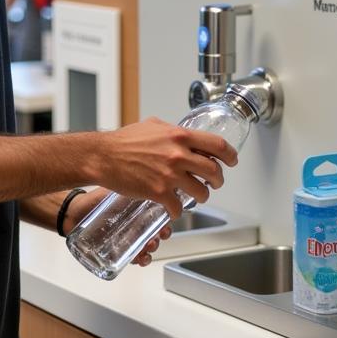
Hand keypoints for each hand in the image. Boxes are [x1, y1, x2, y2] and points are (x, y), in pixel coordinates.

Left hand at [62, 188, 171, 265]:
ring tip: (149, 246)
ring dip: (153, 248)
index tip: (168, 221)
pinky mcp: (117, 249)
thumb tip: (147, 177)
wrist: (74, 211)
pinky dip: (141, 259)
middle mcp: (135, 223)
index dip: (166, 219)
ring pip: (147, 245)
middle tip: (160, 235)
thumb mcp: (116, 189)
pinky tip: (141, 258)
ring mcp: (127, 237)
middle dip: (162, 235)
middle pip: (156, 231)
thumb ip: (130, 183)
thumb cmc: (95, 199)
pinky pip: (133, 256)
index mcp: (138, 208)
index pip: (158, 215)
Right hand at [92, 117, 237, 219]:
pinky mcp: (158, 192)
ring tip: (197, 196)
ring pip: (201, 192)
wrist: (103, 156)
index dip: (230, 155)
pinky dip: (178, 211)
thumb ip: (172, 131)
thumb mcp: (153, 126)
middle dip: (218, 180)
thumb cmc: (124, 140)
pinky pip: (178, 208)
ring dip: (202, 197)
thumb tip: (183, 137)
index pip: (217, 145)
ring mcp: (169, 175)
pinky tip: (174, 209)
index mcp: (179, 136)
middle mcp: (178, 154)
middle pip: (214, 171)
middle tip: (215, 182)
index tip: (232, 160)